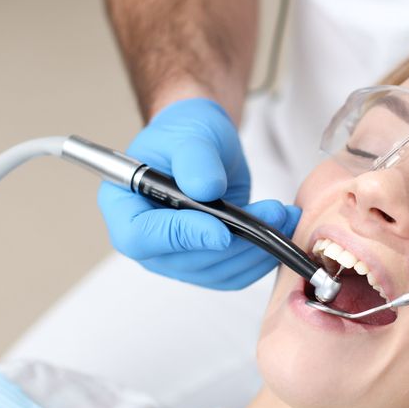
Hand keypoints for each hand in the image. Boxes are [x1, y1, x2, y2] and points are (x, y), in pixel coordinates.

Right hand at [97, 98, 300, 288]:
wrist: (204, 144)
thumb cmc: (185, 133)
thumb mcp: (190, 134)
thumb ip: (194, 159)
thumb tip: (206, 189)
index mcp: (123, 206)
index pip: (140, 237)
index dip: (180, 237)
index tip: (222, 229)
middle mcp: (146, 239)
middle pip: (185, 262)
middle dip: (236, 242)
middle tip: (273, 213)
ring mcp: (176, 256)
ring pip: (216, 272)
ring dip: (256, 250)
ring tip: (284, 215)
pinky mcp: (205, 263)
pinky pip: (234, 274)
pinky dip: (261, 257)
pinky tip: (279, 229)